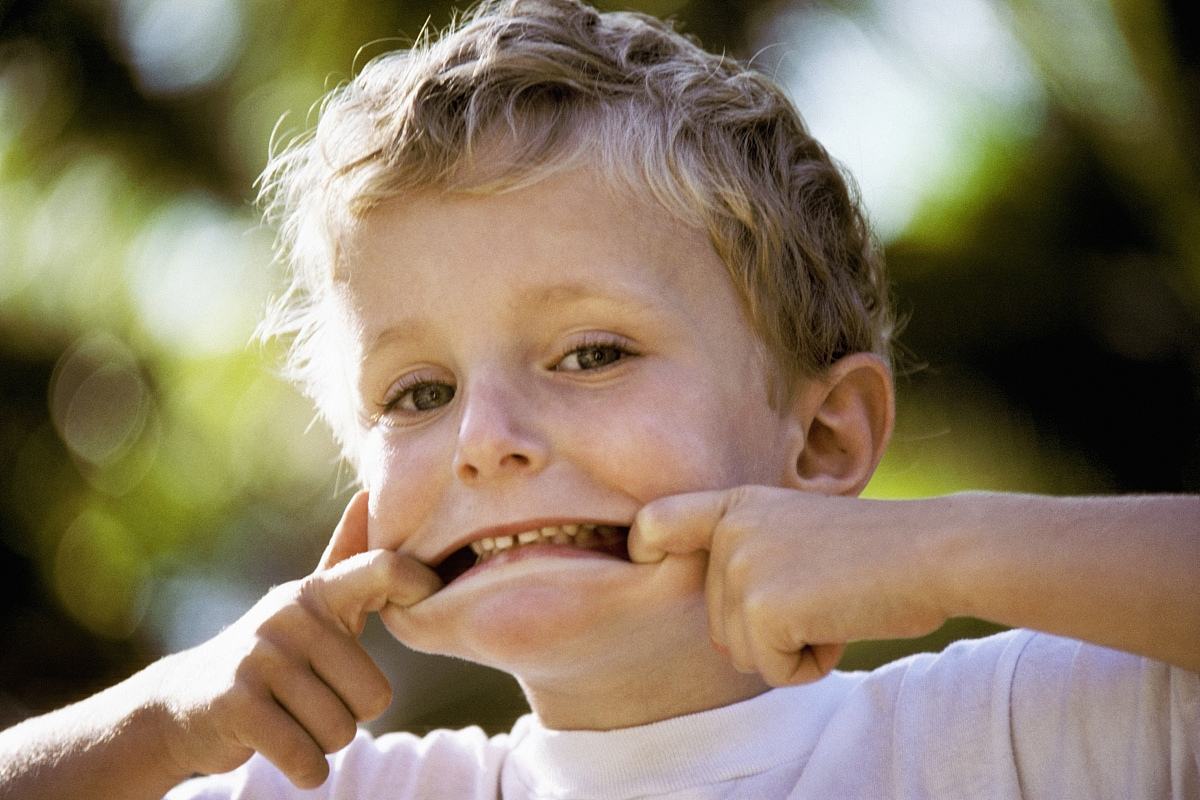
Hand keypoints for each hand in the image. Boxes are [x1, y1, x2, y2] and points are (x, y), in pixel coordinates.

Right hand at [152, 492, 441, 787]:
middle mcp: (290, 616)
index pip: (384, 569)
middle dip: (351, 714)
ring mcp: (261, 657)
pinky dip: (305, 770)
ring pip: (342, 730)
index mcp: (317, 593)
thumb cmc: (270, 656)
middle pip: (375, 694)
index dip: (419, 583)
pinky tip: (284, 751)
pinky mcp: (239, 705)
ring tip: (292, 720)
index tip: (430, 596)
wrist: (184, 703)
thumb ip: (345, 558)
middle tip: (313, 702)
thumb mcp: (307, 607)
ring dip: (324, 742)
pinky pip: (308, 759)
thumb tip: (368, 495)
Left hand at [628, 486, 947, 685]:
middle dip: (773, 628)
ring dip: (793, 647)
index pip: (658, 521)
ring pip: (743, 652)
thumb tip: (726, 642)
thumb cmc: (882, 550)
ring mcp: (741, 568)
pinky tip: (840, 624)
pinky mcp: (761, 608)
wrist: (935, 550)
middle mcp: (730, 532)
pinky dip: (810, 665)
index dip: (644, 544)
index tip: (642, 555)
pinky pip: (772, 670)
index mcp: (737, 506)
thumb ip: (754, 564)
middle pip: (719, 621)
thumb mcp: (801, 535)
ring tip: (837, 603)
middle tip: (828, 591)